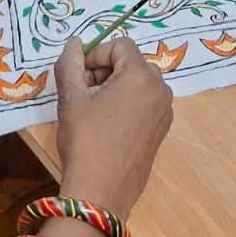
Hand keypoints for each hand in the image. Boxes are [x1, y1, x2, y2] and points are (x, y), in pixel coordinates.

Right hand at [55, 37, 172, 220]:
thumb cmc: (86, 141)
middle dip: (105, 70)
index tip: (79, 74)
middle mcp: (160, 89)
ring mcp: (165, 110)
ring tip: (93, 109)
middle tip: (83, 91)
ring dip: (115, 86)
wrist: (101, 193)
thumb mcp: (71, 99)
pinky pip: (145, 102)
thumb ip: (70, 64)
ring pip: (139, 82)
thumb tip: (74, 43)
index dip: (96, 54)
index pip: (120, 45)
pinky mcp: (162, 129)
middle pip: (131, 62)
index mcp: (142, 76)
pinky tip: (108, 123)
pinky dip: (127, 103)